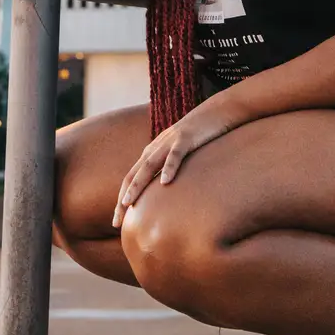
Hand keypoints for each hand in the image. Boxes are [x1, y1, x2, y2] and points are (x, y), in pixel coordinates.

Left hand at [112, 99, 235, 227]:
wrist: (218, 111)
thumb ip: (169, 171)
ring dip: (137, 185)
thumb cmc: (200, 137)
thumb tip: (164, 197)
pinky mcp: (187, 138)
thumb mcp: (179, 155)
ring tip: (128, 203)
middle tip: (115, 222)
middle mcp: (156, 147)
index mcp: (153, 153)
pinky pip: (176, 154)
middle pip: (134, 174)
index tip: (117, 223)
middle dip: (122, 198)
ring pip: (149, 164)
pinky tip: (165, 182)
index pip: (131, 178)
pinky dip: (169, 167)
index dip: (122, 199)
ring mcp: (170, 141)